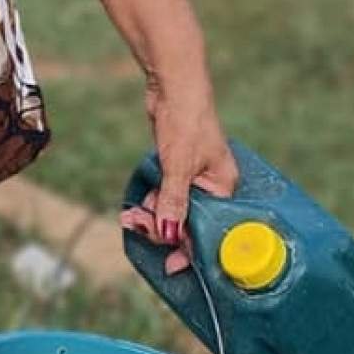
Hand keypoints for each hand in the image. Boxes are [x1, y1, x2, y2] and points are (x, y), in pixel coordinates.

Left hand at [118, 85, 238, 275]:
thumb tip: (169, 236)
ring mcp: (195, 178)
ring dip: (152, 216)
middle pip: (189, 221)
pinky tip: (136, 207)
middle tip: (135, 225)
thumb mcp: (177, 167)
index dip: (188, 249)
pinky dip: (153, 203)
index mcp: (224, 188)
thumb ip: (174, 204)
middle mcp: (213, 186)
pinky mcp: (178, 170)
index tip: (170, 267)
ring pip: (174, 210)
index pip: (208, 229)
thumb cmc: (185, 123)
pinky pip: (166, 197)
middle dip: (162, 228)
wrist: (173, 86)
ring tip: (129, 217)